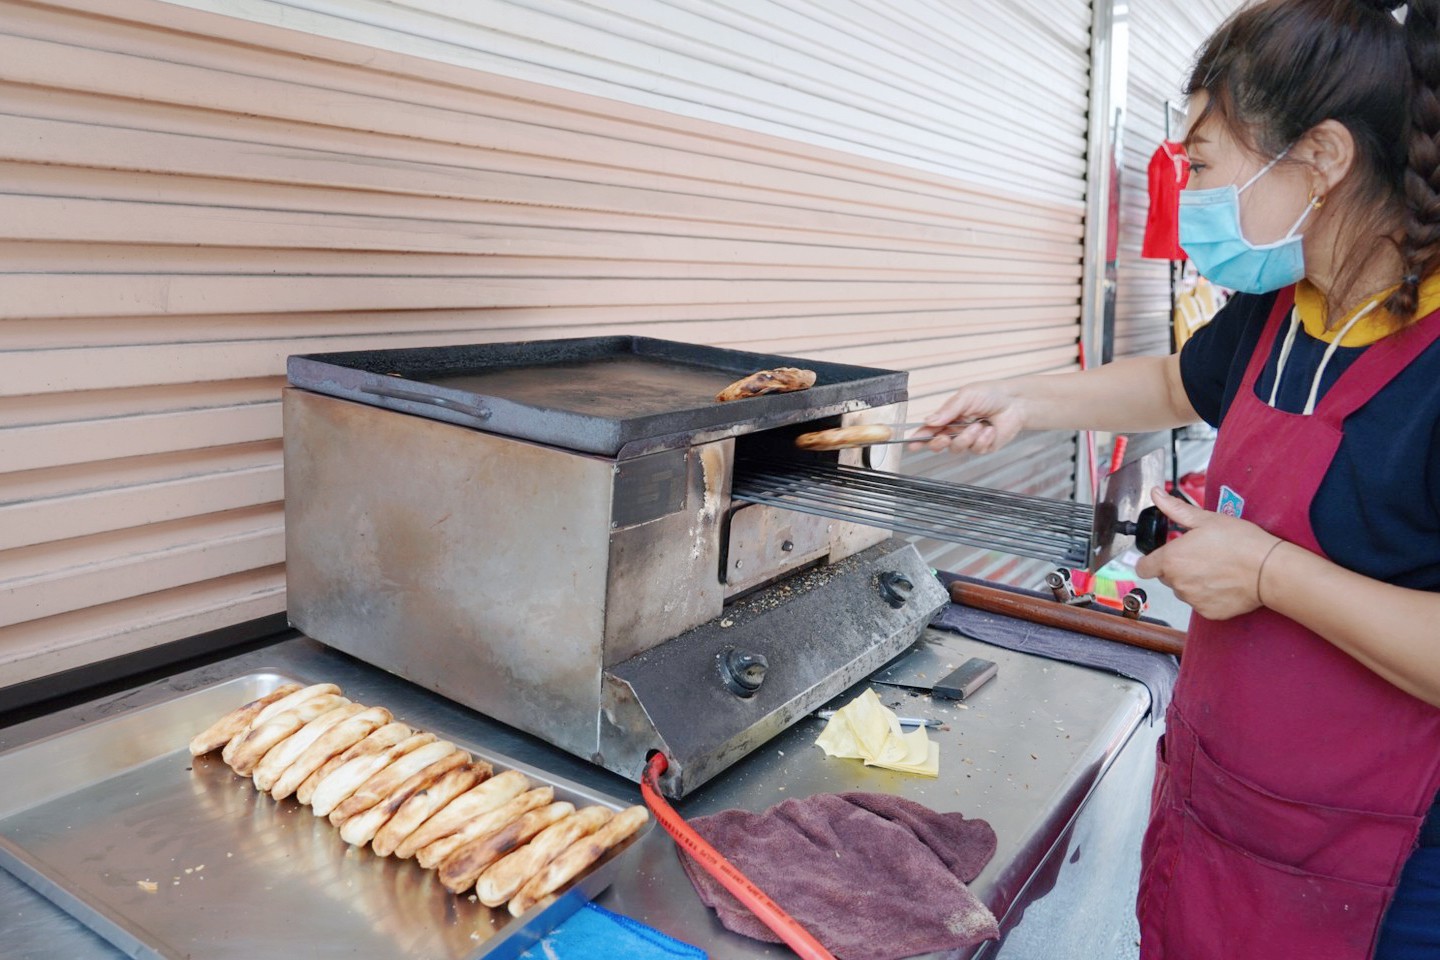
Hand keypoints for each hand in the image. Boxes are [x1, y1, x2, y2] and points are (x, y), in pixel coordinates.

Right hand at [909, 382, 1025, 453]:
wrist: (1015, 402)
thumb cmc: (990, 394)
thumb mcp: (966, 396)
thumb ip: (947, 410)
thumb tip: (929, 420)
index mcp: (948, 416)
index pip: (929, 429)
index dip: (919, 438)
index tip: (912, 444)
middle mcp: (956, 430)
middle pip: (938, 444)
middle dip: (938, 443)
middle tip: (943, 437)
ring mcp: (969, 440)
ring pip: (957, 448)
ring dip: (966, 437)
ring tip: (979, 425)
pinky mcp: (983, 447)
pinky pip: (976, 450)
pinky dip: (982, 440)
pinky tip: (989, 430)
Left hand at [1134, 488, 1282, 620]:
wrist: (1268, 569)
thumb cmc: (1241, 543)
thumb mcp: (1206, 519)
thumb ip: (1176, 510)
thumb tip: (1157, 495)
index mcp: (1172, 559)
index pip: (1143, 567)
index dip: (1151, 560)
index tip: (1162, 556)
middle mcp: (1178, 583)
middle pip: (1166, 577)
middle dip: (1176, 568)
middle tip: (1200, 556)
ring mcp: (1193, 599)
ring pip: (1183, 590)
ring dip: (1192, 582)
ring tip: (1215, 568)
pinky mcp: (1208, 612)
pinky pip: (1200, 603)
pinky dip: (1208, 595)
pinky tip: (1223, 583)